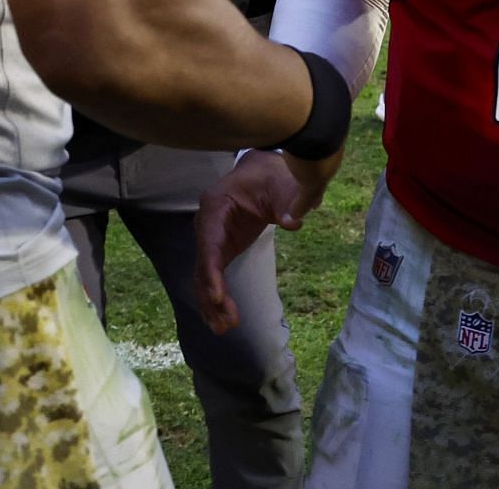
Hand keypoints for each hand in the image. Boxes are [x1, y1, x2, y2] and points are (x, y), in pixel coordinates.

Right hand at [194, 146, 341, 333]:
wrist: (266, 170)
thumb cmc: (275, 176)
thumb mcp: (286, 186)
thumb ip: (290, 203)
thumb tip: (294, 223)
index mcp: (216, 204)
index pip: (209, 242)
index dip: (212, 271)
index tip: (217, 298)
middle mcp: (206, 222)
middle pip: (203, 264)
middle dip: (212, 295)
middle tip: (227, 325)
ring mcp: (211, 236)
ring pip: (204, 274)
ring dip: (212, 302)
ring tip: (225, 329)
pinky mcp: (220, 247)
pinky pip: (213, 275)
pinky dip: (217, 296)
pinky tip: (223, 318)